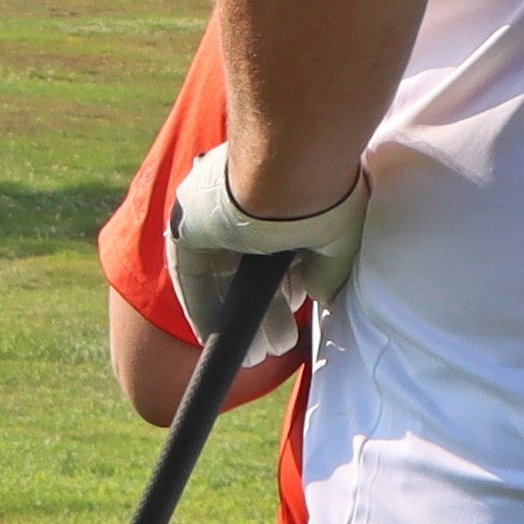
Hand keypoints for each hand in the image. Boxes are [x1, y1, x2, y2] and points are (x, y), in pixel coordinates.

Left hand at [163, 140, 362, 345]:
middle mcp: (243, 204)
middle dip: (264, 312)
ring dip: (236, 318)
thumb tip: (321, 296)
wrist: (291, 168)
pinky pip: (191, 277)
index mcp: (278, 198)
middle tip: (278, 346)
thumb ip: (327, 269)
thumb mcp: (337, 238)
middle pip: (247, 270)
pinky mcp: (186, 225)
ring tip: (257, 355)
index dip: (286, 288)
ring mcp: (213, 214)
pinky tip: (221, 341)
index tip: (297, 312)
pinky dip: (204, 310)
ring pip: (222, 276)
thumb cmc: (324, 195)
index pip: (277, 251)